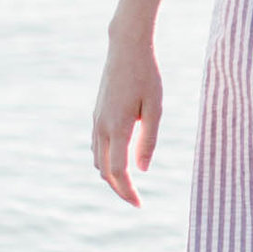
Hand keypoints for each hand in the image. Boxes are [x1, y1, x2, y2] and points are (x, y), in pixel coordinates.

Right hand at [92, 26, 161, 203]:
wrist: (126, 47)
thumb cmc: (147, 75)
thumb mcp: (156, 107)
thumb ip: (149, 140)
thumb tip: (143, 170)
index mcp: (117, 127)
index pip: (118, 171)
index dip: (128, 191)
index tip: (140, 204)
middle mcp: (102, 127)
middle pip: (105, 171)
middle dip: (119, 189)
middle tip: (137, 201)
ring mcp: (96, 121)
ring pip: (97, 160)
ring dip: (111, 176)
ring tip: (129, 186)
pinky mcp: (97, 115)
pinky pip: (96, 147)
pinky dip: (105, 161)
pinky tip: (120, 163)